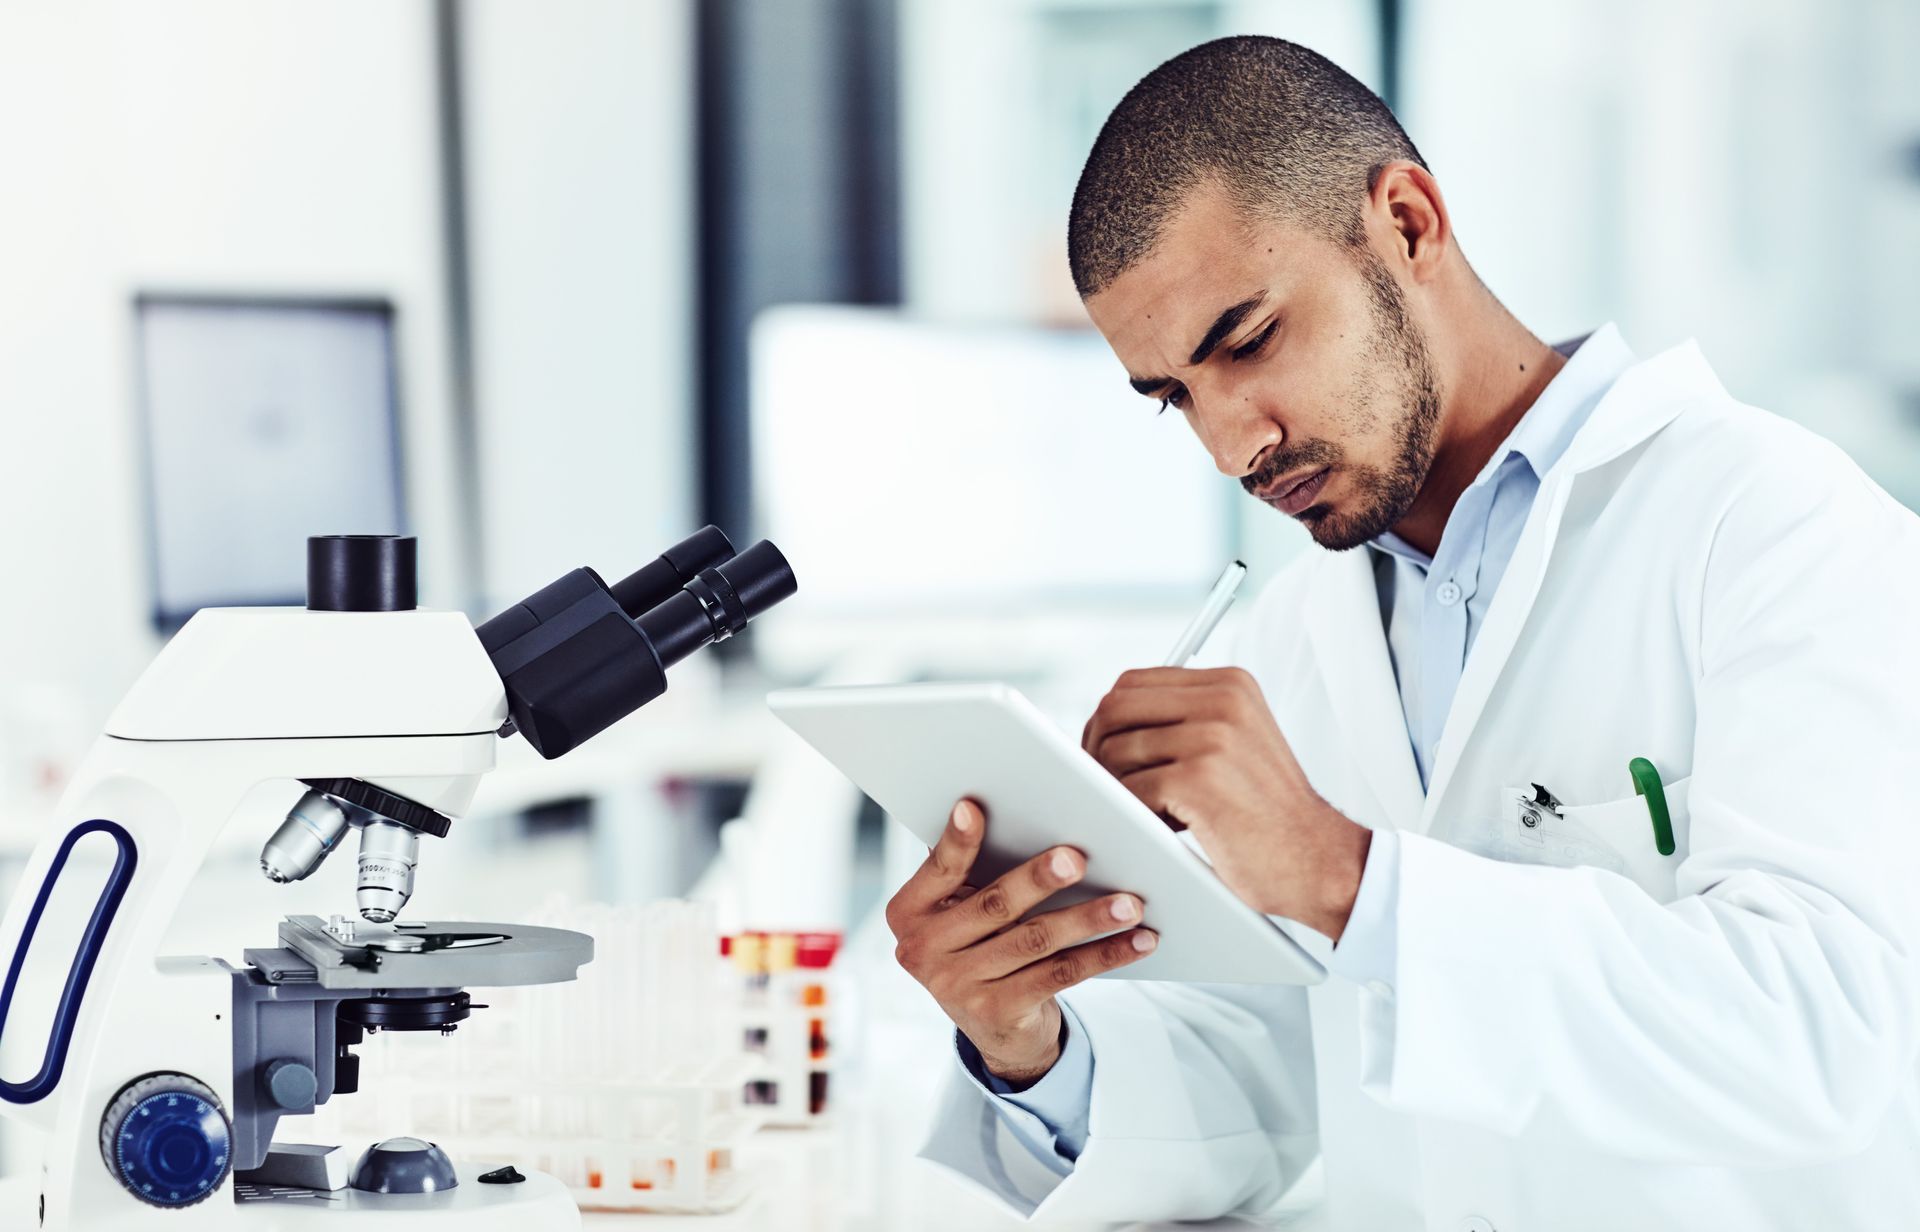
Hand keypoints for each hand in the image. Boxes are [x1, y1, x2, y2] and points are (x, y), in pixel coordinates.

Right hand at [884, 798, 1157, 1086]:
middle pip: (994, 905)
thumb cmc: (982, 942)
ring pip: (1036, 940)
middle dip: (1038, 879)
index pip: (937, 869)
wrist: (994, 1025)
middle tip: (1076, 858)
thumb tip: (1023, 818)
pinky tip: (1138, 940)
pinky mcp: (999, 1012)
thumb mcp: (962, 910)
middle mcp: (923, 951)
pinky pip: (1062, 974)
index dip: (957, 840)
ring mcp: (959, 987)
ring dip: (1088, 918)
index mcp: (908, 912)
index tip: (973, 807)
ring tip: (1130, 902)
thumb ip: (975, 872)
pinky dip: (1106, 954)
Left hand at [1082, 667, 1370, 939]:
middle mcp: (1222, 700)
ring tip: (1146, 810)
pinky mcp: (1200, 778)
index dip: (1107, 721)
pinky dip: (1133, 813)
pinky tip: (1162, 826)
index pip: (1132, 683)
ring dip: (1115, 787)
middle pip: (1115, 708)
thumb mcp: (1237, 741)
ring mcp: (1212, 736)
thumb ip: (1186, 719)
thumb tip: (1106, 720)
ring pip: (1116, 750)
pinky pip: (1130, 789)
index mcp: (1229, 684)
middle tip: (1105, 786)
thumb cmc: (1268, 811)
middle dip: (1096, 748)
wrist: (1320, 859)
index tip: (1105, 755)